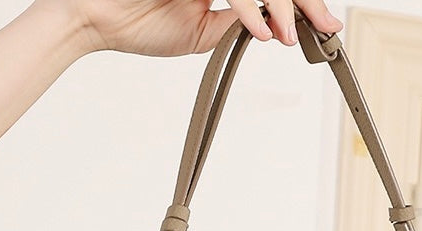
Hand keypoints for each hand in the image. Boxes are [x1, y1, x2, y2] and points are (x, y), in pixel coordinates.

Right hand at [48, 0, 343, 57]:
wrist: (95, 19)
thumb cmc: (138, 23)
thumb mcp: (200, 33)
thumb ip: (235, 24)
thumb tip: (271, 27)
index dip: (299, 4)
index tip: (323, 26)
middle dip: (304, 0)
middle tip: (325, 25)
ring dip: (277, 6)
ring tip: (285, 36)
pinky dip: (247, 8)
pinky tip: (260, 31)